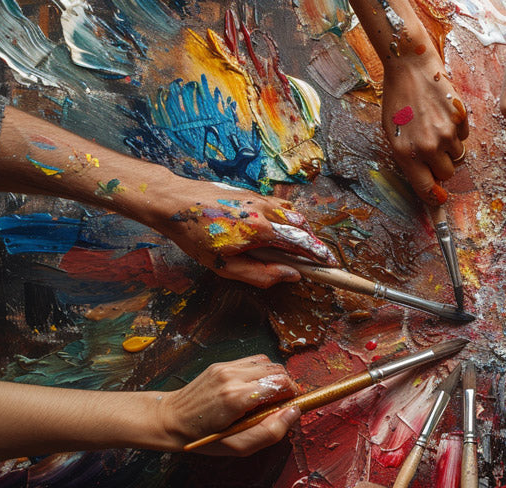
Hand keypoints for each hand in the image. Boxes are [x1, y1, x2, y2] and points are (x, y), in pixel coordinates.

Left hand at [149, 179, 338, 287]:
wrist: (174, 202)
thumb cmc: (195, 236)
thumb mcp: (225, 266)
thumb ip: (261, 275)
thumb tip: (291, 276)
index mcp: (261, 230)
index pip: (302, 244)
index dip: (320, 255)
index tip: (331, 264)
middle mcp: (265, 210)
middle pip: (302, 226)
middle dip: (313, 243)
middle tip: (316, 258)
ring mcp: (259, 198)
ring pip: (292, 213)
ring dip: (300, 229)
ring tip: (297, 245)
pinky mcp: (251, 193)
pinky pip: (278, 205)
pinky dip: (286, 218)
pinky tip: (276, 229)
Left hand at [159, 355, 299, 455]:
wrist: (169, 419)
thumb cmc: (201, 437)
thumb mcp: (237, 447)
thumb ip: (270, 431)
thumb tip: (294, 412)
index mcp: (236, 398)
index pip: (281, 383)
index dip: (292, 395)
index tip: (290, 406)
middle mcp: (231, 377)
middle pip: (277, 370)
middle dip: (286, 386)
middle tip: (280, 404)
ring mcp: (225, 368)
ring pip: (268, 362)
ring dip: (274, 378)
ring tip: (267, 396)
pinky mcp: (221, 364)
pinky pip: (253, 361)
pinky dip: (261, 372)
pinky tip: (253, 388)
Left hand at [383, 55, 468, 204]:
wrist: (410, 66)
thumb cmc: (398, 98)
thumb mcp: (393, 132)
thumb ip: (408, 156)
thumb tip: (427, 176)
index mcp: (406, 153)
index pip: (425, 188)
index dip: (434, 196)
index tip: (439, 198)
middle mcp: (427, 147)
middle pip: (447, 173)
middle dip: (442, 165)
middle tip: (434, 149)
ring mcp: (445, 133)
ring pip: (457, 155)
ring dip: (450, 146)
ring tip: (436, 125)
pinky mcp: (460, 119)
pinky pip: (465, 136)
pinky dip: (457, 129)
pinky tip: (444, 113)